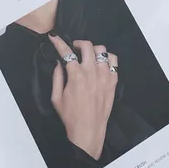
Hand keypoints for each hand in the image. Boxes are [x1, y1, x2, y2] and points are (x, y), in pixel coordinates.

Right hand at [48, 34, 118, 160]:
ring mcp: (104, 74)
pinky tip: (101, 62)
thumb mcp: (56, 98)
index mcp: (76, 76)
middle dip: (79, 43)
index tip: (55, 38)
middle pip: (87, 46)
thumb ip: (57, 78)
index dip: (60, 43)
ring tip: (88, 55)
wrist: (88, 128)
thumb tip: (59, 63)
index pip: (67, 53)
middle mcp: (91, 72)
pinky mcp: (113, 79)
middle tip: (75, 47)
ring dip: (93, 49)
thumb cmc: (71, 116)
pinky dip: (107, 57)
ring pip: (102, 50)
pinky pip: (113, 60)